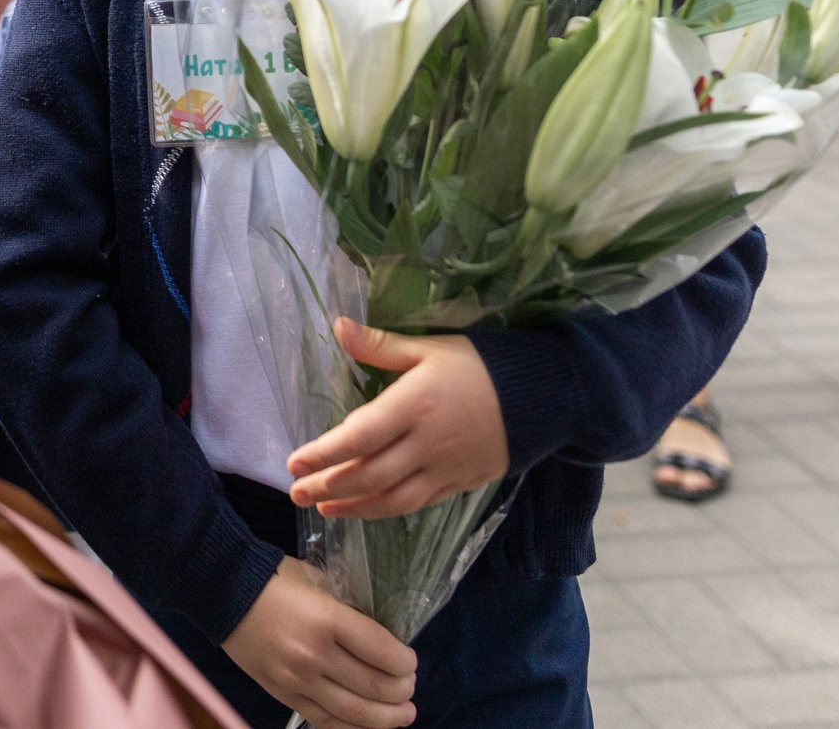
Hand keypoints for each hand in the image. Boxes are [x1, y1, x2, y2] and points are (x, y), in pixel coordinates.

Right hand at [221, 557, 417, 727]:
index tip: (410, 661)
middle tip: (409, 687)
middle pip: (375, 687)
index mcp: (327, 620)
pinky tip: (369, 725)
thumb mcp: (317, 579)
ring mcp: (298, 681)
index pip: (383, 653)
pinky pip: (326, 721)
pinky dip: (353, 727)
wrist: (222, 593)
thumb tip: (378, 628)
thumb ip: (348, 605)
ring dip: (387, 718)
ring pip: (355, 713)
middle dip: (402, 691)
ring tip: (403, 714)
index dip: (405, 662)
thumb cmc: (274, 579)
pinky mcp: (285, 695)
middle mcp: (314, 656)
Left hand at [288, 321, 507, 519]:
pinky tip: (367, 509)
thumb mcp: (430, 347)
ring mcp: (445, 469)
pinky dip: (387, 510)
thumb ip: (381, 345)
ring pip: (392, 498)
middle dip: (329, 486)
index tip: (293, 463)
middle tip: (297, 492)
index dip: (323, 453)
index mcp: (415, 405)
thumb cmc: (481, 365)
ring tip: (324, 508)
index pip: (359, 435)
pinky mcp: (460, 484)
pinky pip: (418, 504)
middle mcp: (427, 443)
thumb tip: (337, 327)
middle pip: (370, 473)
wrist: (545, 398)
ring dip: (354, 507)